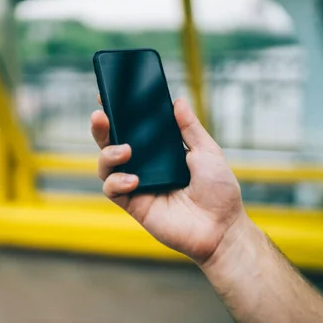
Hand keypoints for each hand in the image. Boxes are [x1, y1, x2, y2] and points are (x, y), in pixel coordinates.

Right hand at [91, 97, 247, 264]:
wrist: (222, 227)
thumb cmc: (219, 191)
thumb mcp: (208, 152)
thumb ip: (190, 128)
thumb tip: (177, 101)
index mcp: (160, 151)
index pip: (133, 128)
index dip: (118, 113)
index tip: (108, 95)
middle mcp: (145, 165)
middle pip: (112, 143)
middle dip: (101, 128)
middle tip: (100, 116)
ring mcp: (137, 185)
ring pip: (105, 165)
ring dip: (108, 153)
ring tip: (125, 150)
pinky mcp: (134, 204)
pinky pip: (112, 189)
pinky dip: (117, 181)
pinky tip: (134, 180)